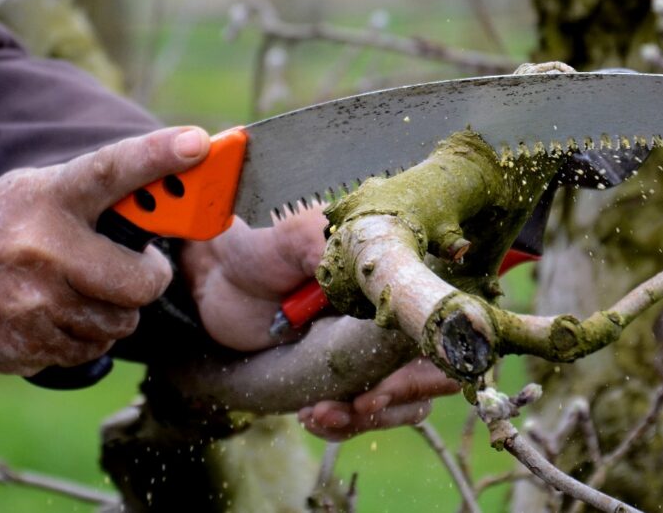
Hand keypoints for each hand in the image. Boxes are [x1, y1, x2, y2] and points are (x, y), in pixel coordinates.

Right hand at [0, 127, 210, 374]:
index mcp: (49, 198)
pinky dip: (85, 338)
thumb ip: (93, 195)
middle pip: (141, 281)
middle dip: (147, 280)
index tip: (198, 142)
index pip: (110, 170)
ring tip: (75, 290)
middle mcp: (45, 248)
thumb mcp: (35, 194)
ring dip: (112, 312)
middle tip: (134, 269)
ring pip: (121, 321)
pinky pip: (93, 349)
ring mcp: (36, 300)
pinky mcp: (31, 342)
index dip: (156, 156)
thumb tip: (168, 188)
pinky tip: (53, 315)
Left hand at [183, 205, 459, 437]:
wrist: (218, 280)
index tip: (392, 378)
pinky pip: (365, 414)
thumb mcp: (292, 238)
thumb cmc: (259, 248)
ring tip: (320, 414)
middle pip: (436, 369)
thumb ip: (330, 247)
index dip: (434, 355)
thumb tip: (368, 266)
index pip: (444, 319)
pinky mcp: (349, 377)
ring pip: (406, 401)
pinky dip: (343, 424)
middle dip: (402, 396)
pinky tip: (311, 416)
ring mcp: (375, 350)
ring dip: (371, 417)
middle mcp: (397, 314)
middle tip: (362, 404)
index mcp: (399, 273)